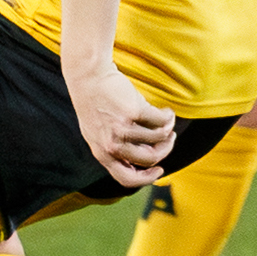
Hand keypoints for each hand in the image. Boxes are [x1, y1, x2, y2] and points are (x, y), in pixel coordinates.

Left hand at [65, 59, 174, 188]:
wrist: (87, 76)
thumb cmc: (95, 103)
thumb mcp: (97, 132)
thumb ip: (115, 149)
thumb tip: (148, 161)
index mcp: (101, 153)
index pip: (126, 179)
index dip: (147, 179)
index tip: (159, 170)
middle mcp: (111, 145)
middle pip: (150, 158)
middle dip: (165, 150)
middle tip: (170, 138)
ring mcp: (122, 129)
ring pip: (158, 138)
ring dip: (168, 130)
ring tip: (168, 121)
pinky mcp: (133, 112)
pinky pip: (161, 121)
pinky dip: (168, 117)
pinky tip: (168, 112)